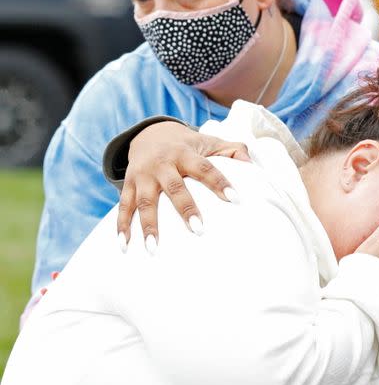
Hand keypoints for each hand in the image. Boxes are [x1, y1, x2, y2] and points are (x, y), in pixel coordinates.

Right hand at [117, 121, 250, 247]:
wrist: (150, 134)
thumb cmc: (188, 145)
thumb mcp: (209, 142)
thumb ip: (232, 150)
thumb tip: (251, 162)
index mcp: (185, 153)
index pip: (205, 168)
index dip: (220, 182)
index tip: (235, 199)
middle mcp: (162, 164)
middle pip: (174, 188)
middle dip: (185, 209)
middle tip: (199, 231)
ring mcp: (143, 175)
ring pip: (145, 202)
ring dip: (148, 226)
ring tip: (154, 250)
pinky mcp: (129, 185)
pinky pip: (123, 207)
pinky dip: (121, 227)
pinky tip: (123, 247)